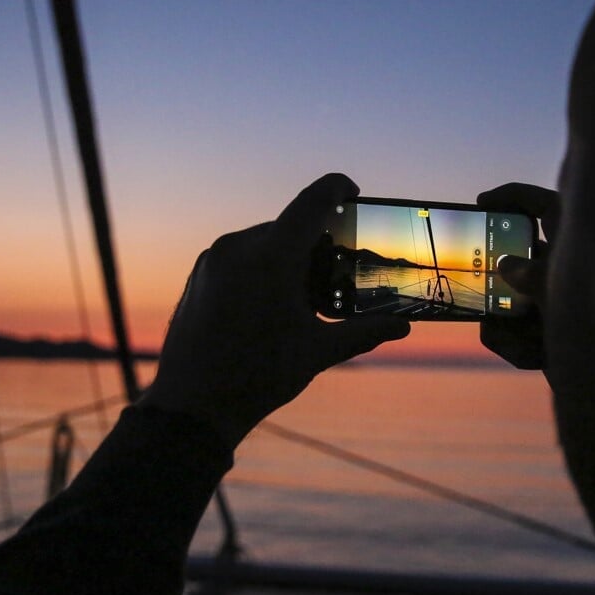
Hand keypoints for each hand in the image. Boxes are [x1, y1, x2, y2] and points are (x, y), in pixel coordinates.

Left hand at [140, 174, 409, 447]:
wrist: (191, 406)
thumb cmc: (257, 379)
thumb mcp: (317, 353)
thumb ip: (364, 332)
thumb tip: (402, 325)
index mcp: (273, 257)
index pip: (313, 200)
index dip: (338, 187)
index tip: (353, 190)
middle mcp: (240, 247)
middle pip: (290, 226)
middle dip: (315, 243)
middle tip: (333, 275)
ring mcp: (214, 258)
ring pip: (264, 241)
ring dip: (286, 257)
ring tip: (298, 299)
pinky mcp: (200, 273)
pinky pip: (239, 255)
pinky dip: (261, 267)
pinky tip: (267, 305)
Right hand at [476, 183, 557, 370]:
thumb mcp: (563, 293)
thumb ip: (533, 275)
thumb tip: (507, 266)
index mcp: (578, 244)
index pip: (541, 204)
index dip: (511, 197)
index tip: (482, 202)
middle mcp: (568, 270)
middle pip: (518, 259)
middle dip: (498, 281)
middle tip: (478, 283)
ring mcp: (560, 303)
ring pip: (512, 303)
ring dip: (513, 328)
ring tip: (532, 342)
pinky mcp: (551, 333)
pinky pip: (515, 334)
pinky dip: (521, 348)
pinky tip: (538, 358)